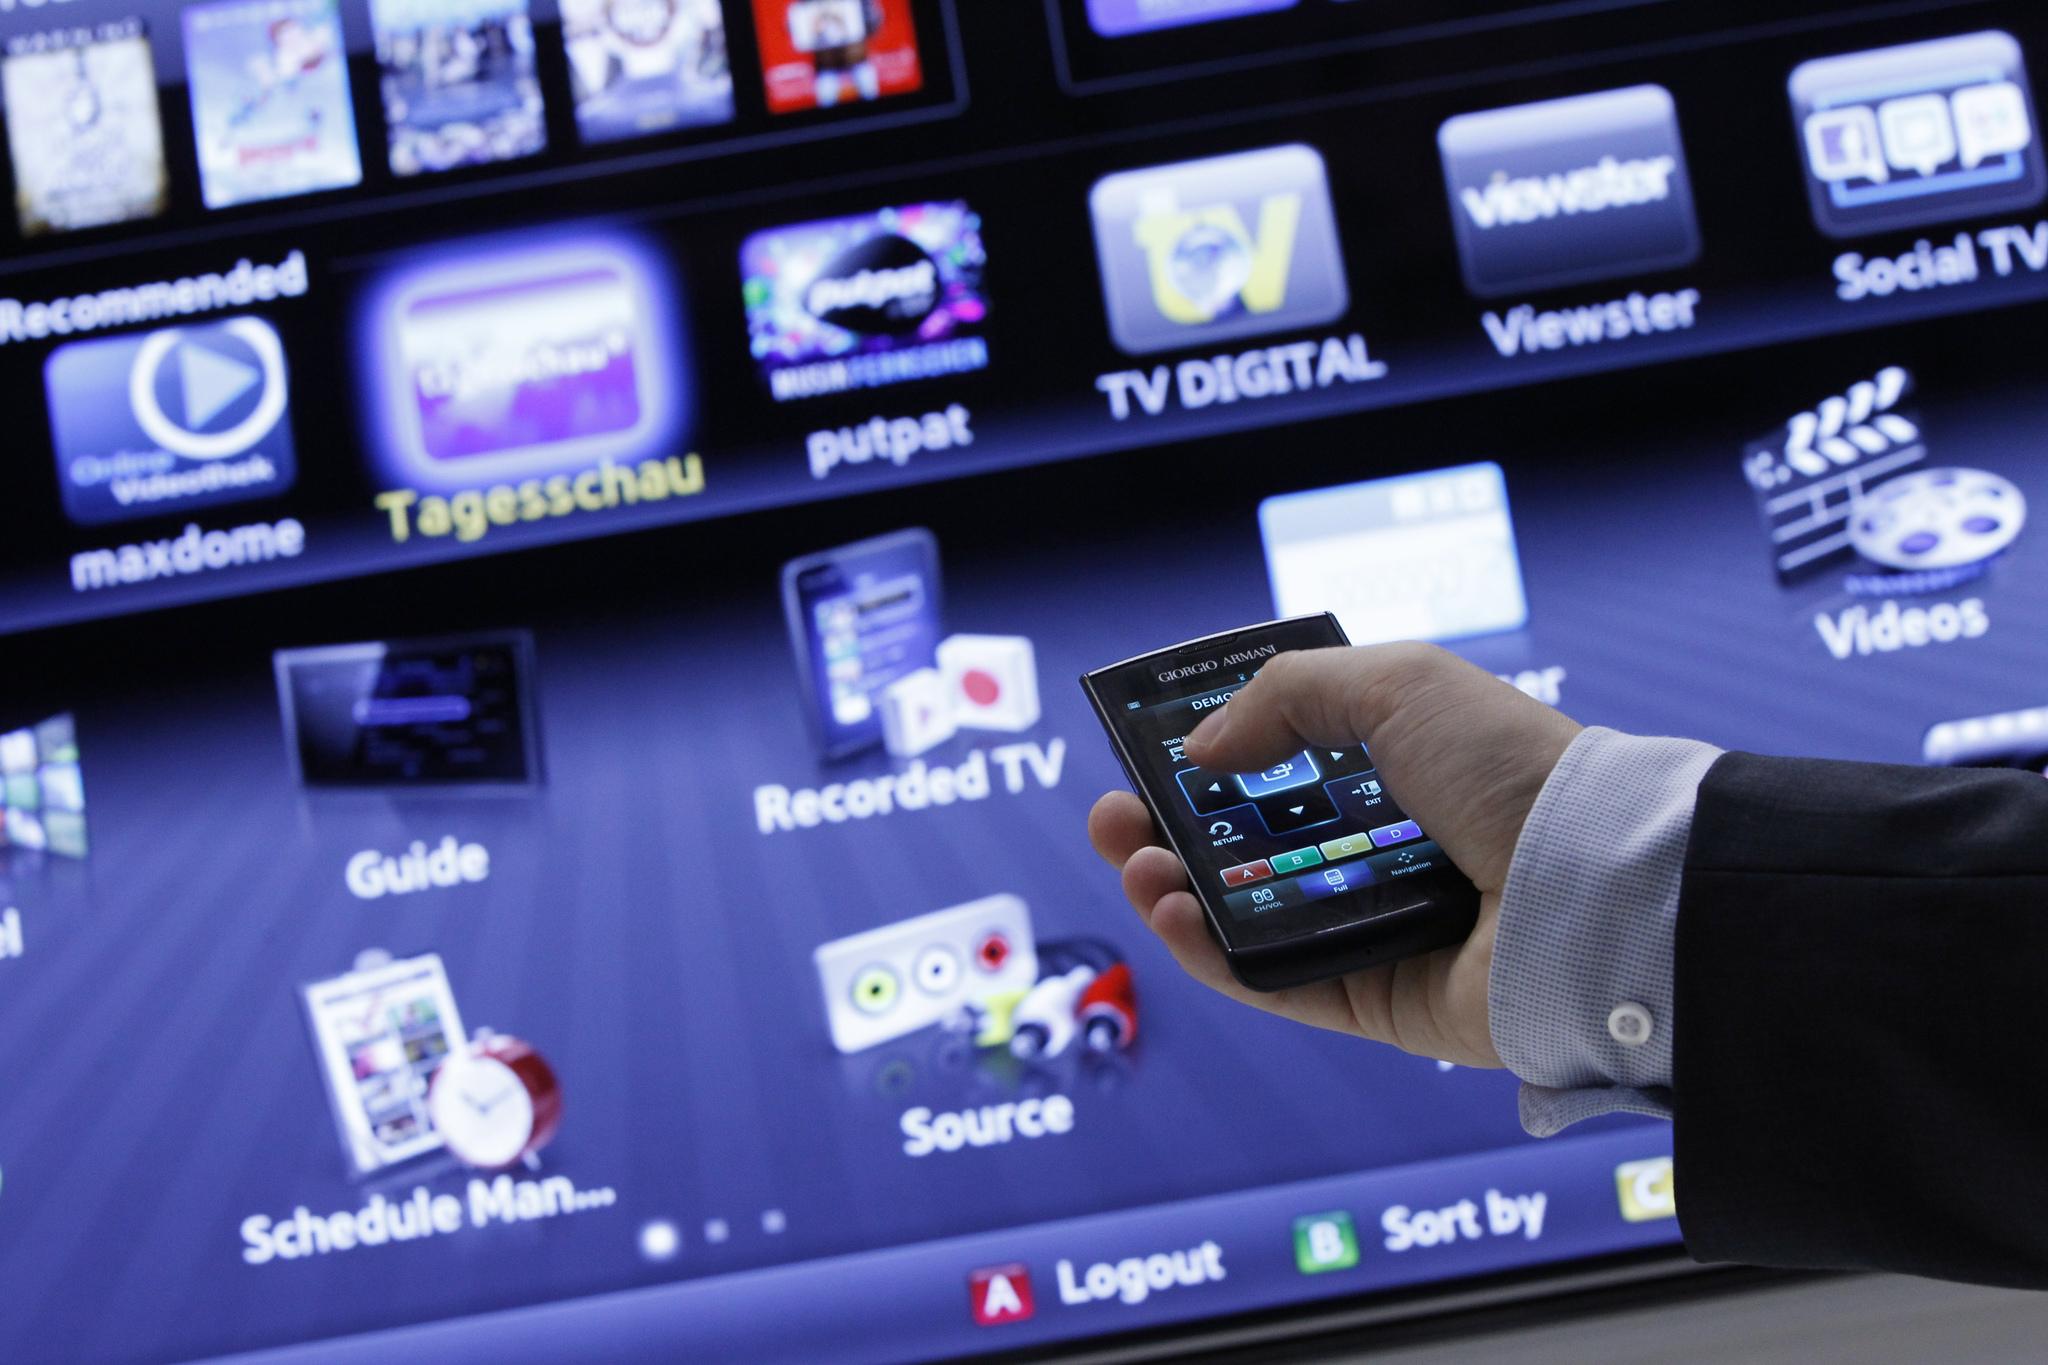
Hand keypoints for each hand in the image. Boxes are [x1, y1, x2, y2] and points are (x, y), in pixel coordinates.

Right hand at [1088, 643, 1579, 1067]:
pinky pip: (1274, 981)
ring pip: (1247, 917)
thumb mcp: (1395, 685)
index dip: (1211, 761)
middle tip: (1114, 817)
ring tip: (1137, 863)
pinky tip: (1171, 914)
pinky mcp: (1373, 999)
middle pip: (1248, 846)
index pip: (1283, 766)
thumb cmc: (1506, 770)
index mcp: (1397, 769)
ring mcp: (1376, 926)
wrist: (1586, 885)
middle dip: (1168, 829)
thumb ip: (1287, 697)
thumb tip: (1205, 748)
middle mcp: (1384, 847)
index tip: (1151, 756)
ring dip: (1174, 889)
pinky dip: (1211, 955)